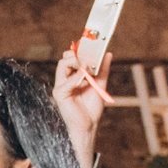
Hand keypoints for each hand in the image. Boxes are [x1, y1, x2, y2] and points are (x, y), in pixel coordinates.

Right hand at [52, 42, 113, 167]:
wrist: (89, 125)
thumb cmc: (91, 107)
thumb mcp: (100, 84)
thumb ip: (102, 69)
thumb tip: (108, 54)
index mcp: (73, 76)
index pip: (72, 57)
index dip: (80, 49)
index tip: (90, 43)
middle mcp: (65, 79)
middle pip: (66, 58)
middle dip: (77, 53)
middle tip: (89, 54)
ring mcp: (61, 86)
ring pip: (63, 64)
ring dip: (77, 62)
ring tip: (88, 66)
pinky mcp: (59, 93)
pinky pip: (66, 80)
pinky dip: (77, 77)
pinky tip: (85, 78)